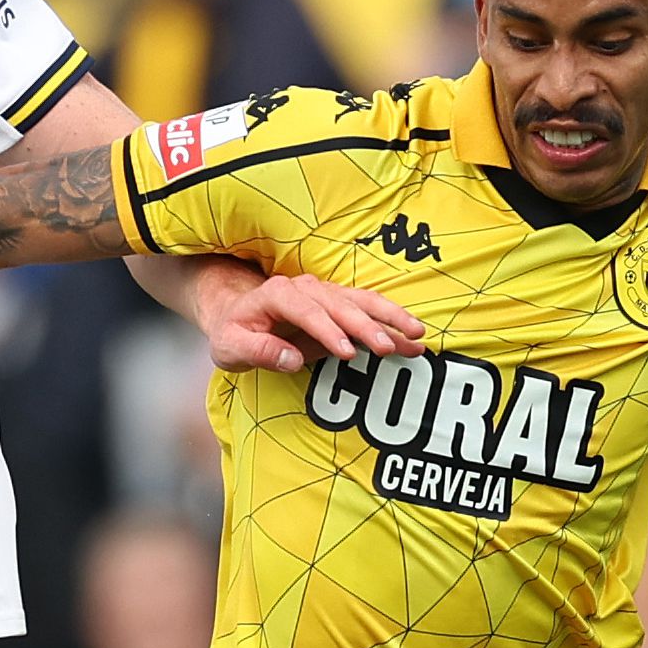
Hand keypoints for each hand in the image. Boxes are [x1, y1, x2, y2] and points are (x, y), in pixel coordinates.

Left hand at [193, 270, 426, 375]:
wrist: (237, 314)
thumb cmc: (234, 332)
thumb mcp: (231, 347)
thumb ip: (259, 352)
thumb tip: (291, 359)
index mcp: (276, 294)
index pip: (307, 311)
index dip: (328, 331)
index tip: (347, 353)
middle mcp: (305, 288)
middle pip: (340, 304)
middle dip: (366, 326)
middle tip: (388, 347)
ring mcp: (324, 293)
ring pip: (362, 302)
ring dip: (390, 318)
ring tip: (417, 335)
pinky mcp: (337, 304)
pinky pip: (368, 310)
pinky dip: (391, 322)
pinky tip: (413, 336)